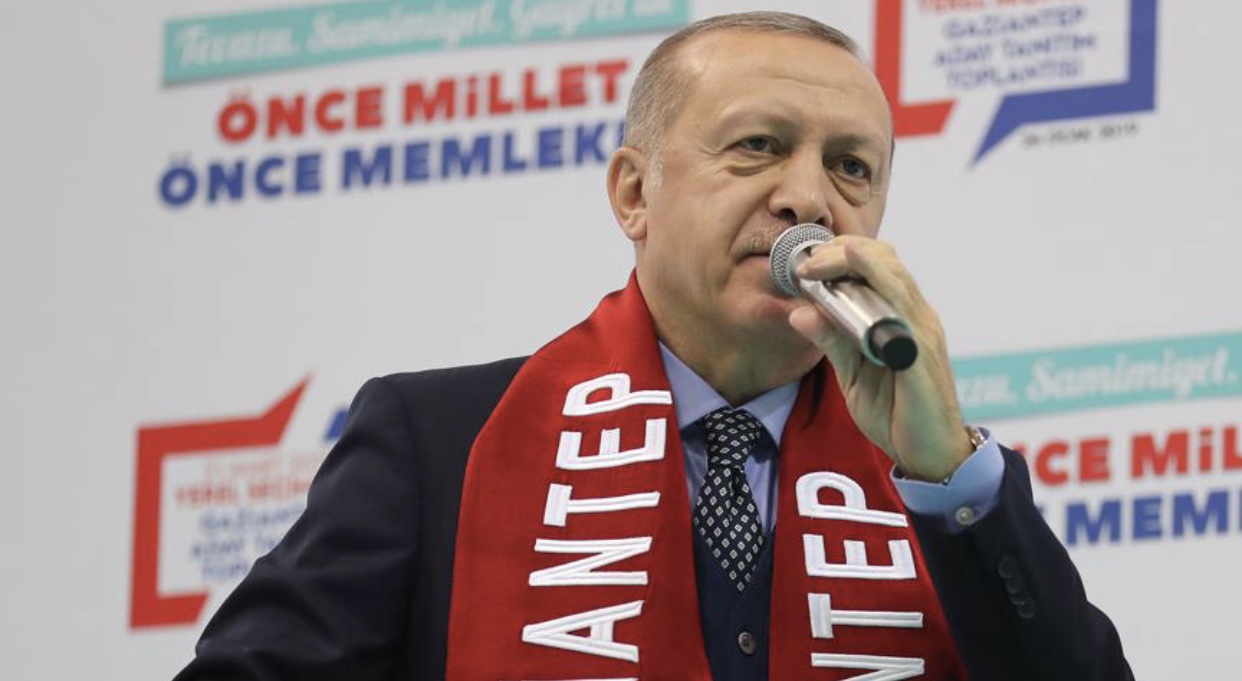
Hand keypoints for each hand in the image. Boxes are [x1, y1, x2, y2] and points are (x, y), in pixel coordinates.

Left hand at [786, 236, 971, 481]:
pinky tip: (851, 275)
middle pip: (885, 259)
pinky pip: (899, 308)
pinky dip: (875, 282)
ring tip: (816, 265)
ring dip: (851, 261)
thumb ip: (832, 341)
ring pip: (892, 274)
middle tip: (806, 262)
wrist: (931, 455)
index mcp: (902, 317)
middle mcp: (916, 316)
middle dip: (841, 250)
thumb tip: (799, 312)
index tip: (806, 260)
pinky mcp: (921, 352)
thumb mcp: (853, 373)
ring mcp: (921, 331)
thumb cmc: (896, 413)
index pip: (879, 265)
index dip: (842, 254)